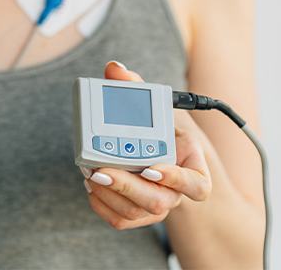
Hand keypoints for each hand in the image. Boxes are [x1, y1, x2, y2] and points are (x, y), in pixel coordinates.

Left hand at [81, 61, 211, 229]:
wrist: (155, 153)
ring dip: (110, 195)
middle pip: (159, 202)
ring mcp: (156, 205)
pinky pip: (121, 220)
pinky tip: (91, 187)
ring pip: (136, 212)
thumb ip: (136, 88)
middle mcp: (174, 191)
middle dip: (128, 187)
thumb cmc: (160, 131)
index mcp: (191, 167)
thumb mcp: (154, 107)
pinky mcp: (137, 213)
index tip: (151, 168)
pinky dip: (102, 206)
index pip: (197, 185)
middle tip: (102, 170)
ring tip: (91, 174)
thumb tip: (114, 68)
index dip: (176, 180)